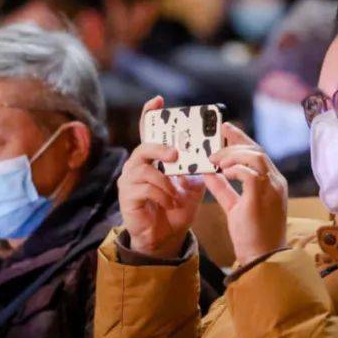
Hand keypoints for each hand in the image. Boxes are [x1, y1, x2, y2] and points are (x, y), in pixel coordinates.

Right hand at [118, 96, 206, 258]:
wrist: (166, 237)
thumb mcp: (192, 185)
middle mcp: (136, 166)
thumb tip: (211, 151)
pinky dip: (161, 195)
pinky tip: (169, 203)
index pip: (148, 131)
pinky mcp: (126, 197)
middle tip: (175, 155)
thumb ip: (196, 168)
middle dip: (160, 149)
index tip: (158, 100)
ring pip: (145, 170)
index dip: (150, 114)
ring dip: (165, 182)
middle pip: (143, 147)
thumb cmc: (176, 208)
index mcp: (152, 159)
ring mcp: (129, 181)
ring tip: (176, 194)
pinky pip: (144, 189)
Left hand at [205, 123, 287, 265]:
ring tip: (216, 161)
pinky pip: (250, 172)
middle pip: (257, 150)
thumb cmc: (251, 235)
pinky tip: (222, 172)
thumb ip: (223, 189)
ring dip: (232, 155)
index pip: (258, 153)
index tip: (225, 128)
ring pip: (255, 156)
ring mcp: (273, 188)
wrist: (262, 258)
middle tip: (214, 146)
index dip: (241, 139)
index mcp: (272, 183)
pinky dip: (235, 169)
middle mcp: (276, 182)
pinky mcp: (263, 197)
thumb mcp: (234, 206)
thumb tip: (207, 173)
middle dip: (234, 142)